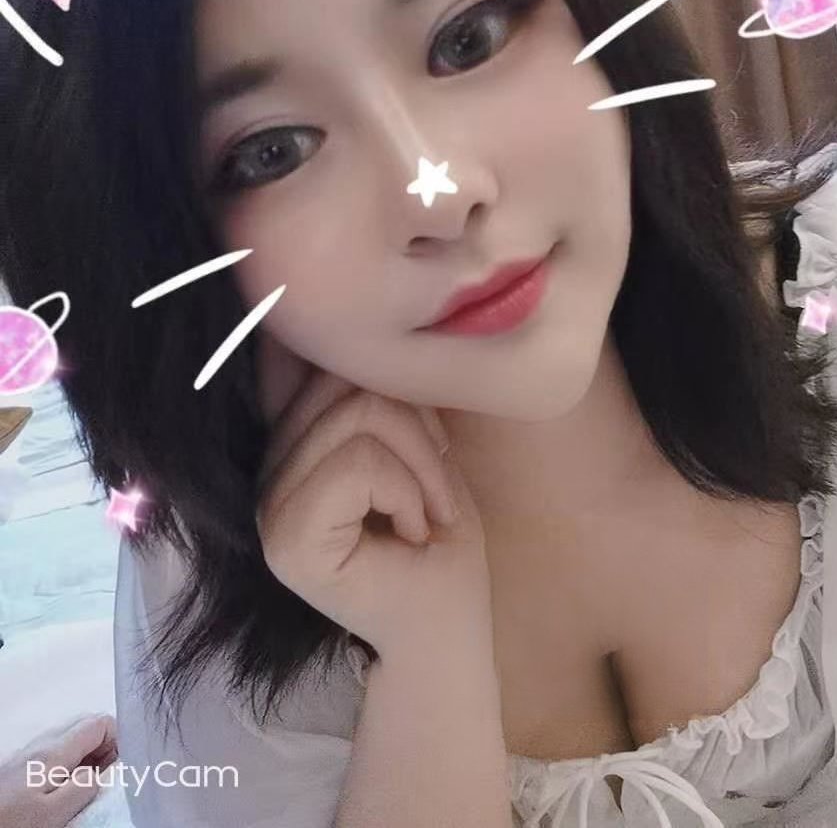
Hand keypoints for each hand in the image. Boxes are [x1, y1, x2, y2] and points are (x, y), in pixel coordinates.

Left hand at [0, 714, 116, 827]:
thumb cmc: (10, 825)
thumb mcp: (54, 815)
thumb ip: (84, 787)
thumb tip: (100, 772)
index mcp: (54, 751)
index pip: (101, 722)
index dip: (119, 739)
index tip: (120, 766)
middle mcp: (40, 745)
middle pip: (85, 725)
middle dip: (104, 745)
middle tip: (106, 776)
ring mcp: (26, 755)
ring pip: (69, 739)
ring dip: (86, 755)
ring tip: (86, 785)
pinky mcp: (16, 768)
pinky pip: (53, 753)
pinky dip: (68, 763)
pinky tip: (62, 789)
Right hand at [253, 334, 493, 657]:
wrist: (450, 627)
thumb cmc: (440, 540)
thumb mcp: (415, 446)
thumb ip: (376, 397)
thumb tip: (352, 327)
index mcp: (294, 448)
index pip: (333, 365)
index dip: (400, 400)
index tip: (427, 454)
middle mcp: (268, 472)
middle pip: (352, 385)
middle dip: (419, 435)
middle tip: (432, 497)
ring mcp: (270, 506)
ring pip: (361, 416)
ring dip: (422, 468)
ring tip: (424, 518)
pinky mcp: (286, 538)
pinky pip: (360, 464)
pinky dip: (410, 491)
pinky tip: (412, 533)